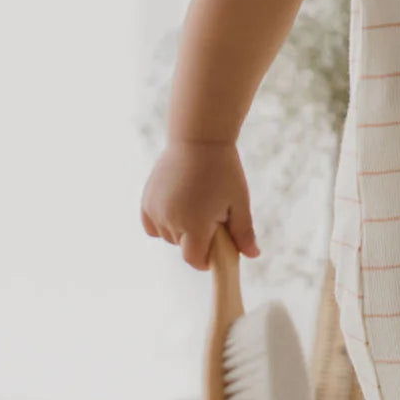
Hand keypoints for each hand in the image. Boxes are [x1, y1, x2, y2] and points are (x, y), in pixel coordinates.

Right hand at [140, 140, 260, 270]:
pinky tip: (177, 208)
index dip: (207, 259)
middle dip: (198, 239)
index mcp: (195, 225)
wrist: (199, 139)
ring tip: (196, 205)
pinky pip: (152, 226)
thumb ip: (243, 232)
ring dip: (180, 230)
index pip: (194, 260)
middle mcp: (171, 221)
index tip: (217, 249)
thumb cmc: (224, 171)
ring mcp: (155, 210)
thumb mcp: (239, 202)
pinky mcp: (147, 201)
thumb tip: (252, 255)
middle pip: (183, 247)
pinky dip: (163, 223)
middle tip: (212, 215)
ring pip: (168, 236)